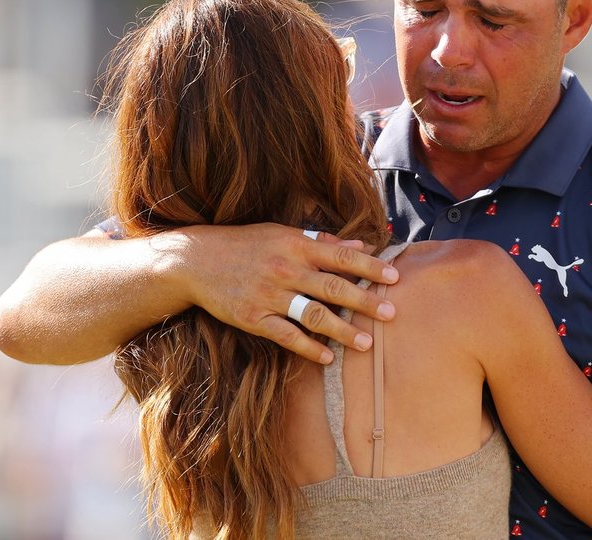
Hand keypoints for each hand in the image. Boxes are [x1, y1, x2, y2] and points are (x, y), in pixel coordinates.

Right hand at [172, 223, 399, 363]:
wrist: (196, 260)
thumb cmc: (246, 244)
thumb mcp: (283, 234)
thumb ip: (323, 241)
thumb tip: (360, 245)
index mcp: (297, 246)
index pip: (342, 257)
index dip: (370, 268)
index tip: (394, 277)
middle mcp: (286, 270)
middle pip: (333, 288)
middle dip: (365, 302)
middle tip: (391, 314)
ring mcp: (270, 295)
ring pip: (313, 315)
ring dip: (342, 331)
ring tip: (365, 343)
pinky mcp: (254, 318)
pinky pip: (286, 336)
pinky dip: (308, 348)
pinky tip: (327, 358)